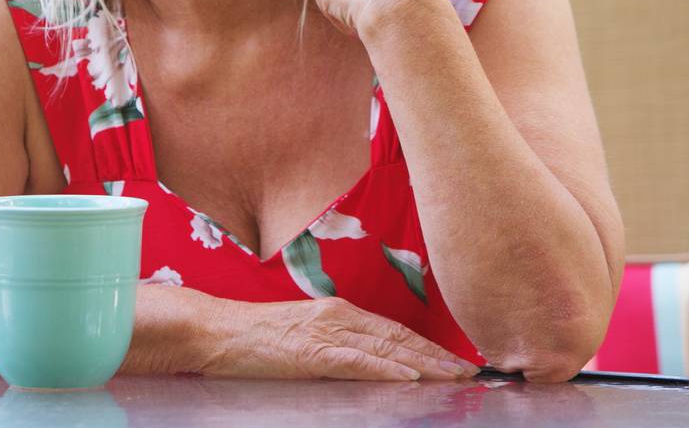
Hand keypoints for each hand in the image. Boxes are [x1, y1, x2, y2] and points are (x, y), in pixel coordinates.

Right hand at [199, 296, 480, 380]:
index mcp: (338, 311)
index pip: (395, 329)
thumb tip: (370, 361)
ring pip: (387, 348)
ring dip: (425, 364)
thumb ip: (336, 343)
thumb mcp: (303, 335)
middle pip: (400, 337)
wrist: (216, 330)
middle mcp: (339, 316)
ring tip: (455, 377)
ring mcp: (326, 333)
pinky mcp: (312, 353)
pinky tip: (410, 376)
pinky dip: (387, 368)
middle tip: (471, 371)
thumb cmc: (254, 338)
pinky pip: (358, 361)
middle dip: (438, 356)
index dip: (429, 346)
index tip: (456, 360)